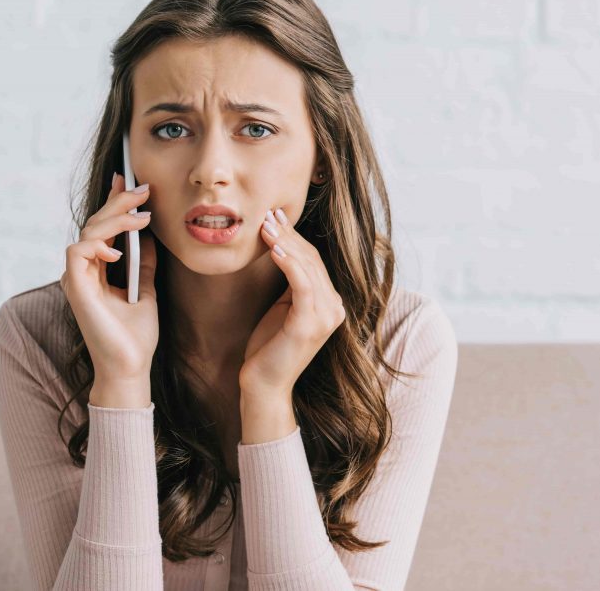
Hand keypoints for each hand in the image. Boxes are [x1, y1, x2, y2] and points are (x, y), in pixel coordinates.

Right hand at [59, 172, 158, 382]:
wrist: (131, 366)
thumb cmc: (136, 335)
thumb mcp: (146, 289)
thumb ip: (143, 263)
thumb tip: (149, 235)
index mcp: (97, 270)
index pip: (103, 228)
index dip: (114, 202)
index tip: (129, 180)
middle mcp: (84, 271)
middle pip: (95, 224)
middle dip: (119, 202)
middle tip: (143, 189)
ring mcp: (78, 279)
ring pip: (87, 232)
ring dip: (115, 219)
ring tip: (142, 216)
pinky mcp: (76, 288)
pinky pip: (77, 252)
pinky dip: (97, 245)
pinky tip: (119, 250)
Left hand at [240, 207, 345, 397]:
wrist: (264, 384)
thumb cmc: (269, 347)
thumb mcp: (284, 308)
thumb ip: (292, 285)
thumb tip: (283, 248)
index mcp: (331, 304)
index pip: (315, 262)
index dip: (295, 238)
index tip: (275, 218)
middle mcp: (335, 308)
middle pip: (312, 260)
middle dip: (289, 235)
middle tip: (268, 215)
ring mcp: (326, 317)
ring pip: (307, 268)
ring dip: (285, 244)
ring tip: (265, 226)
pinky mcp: (310, 323)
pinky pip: (302, 284)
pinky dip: (288, 262)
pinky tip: (272, 248)